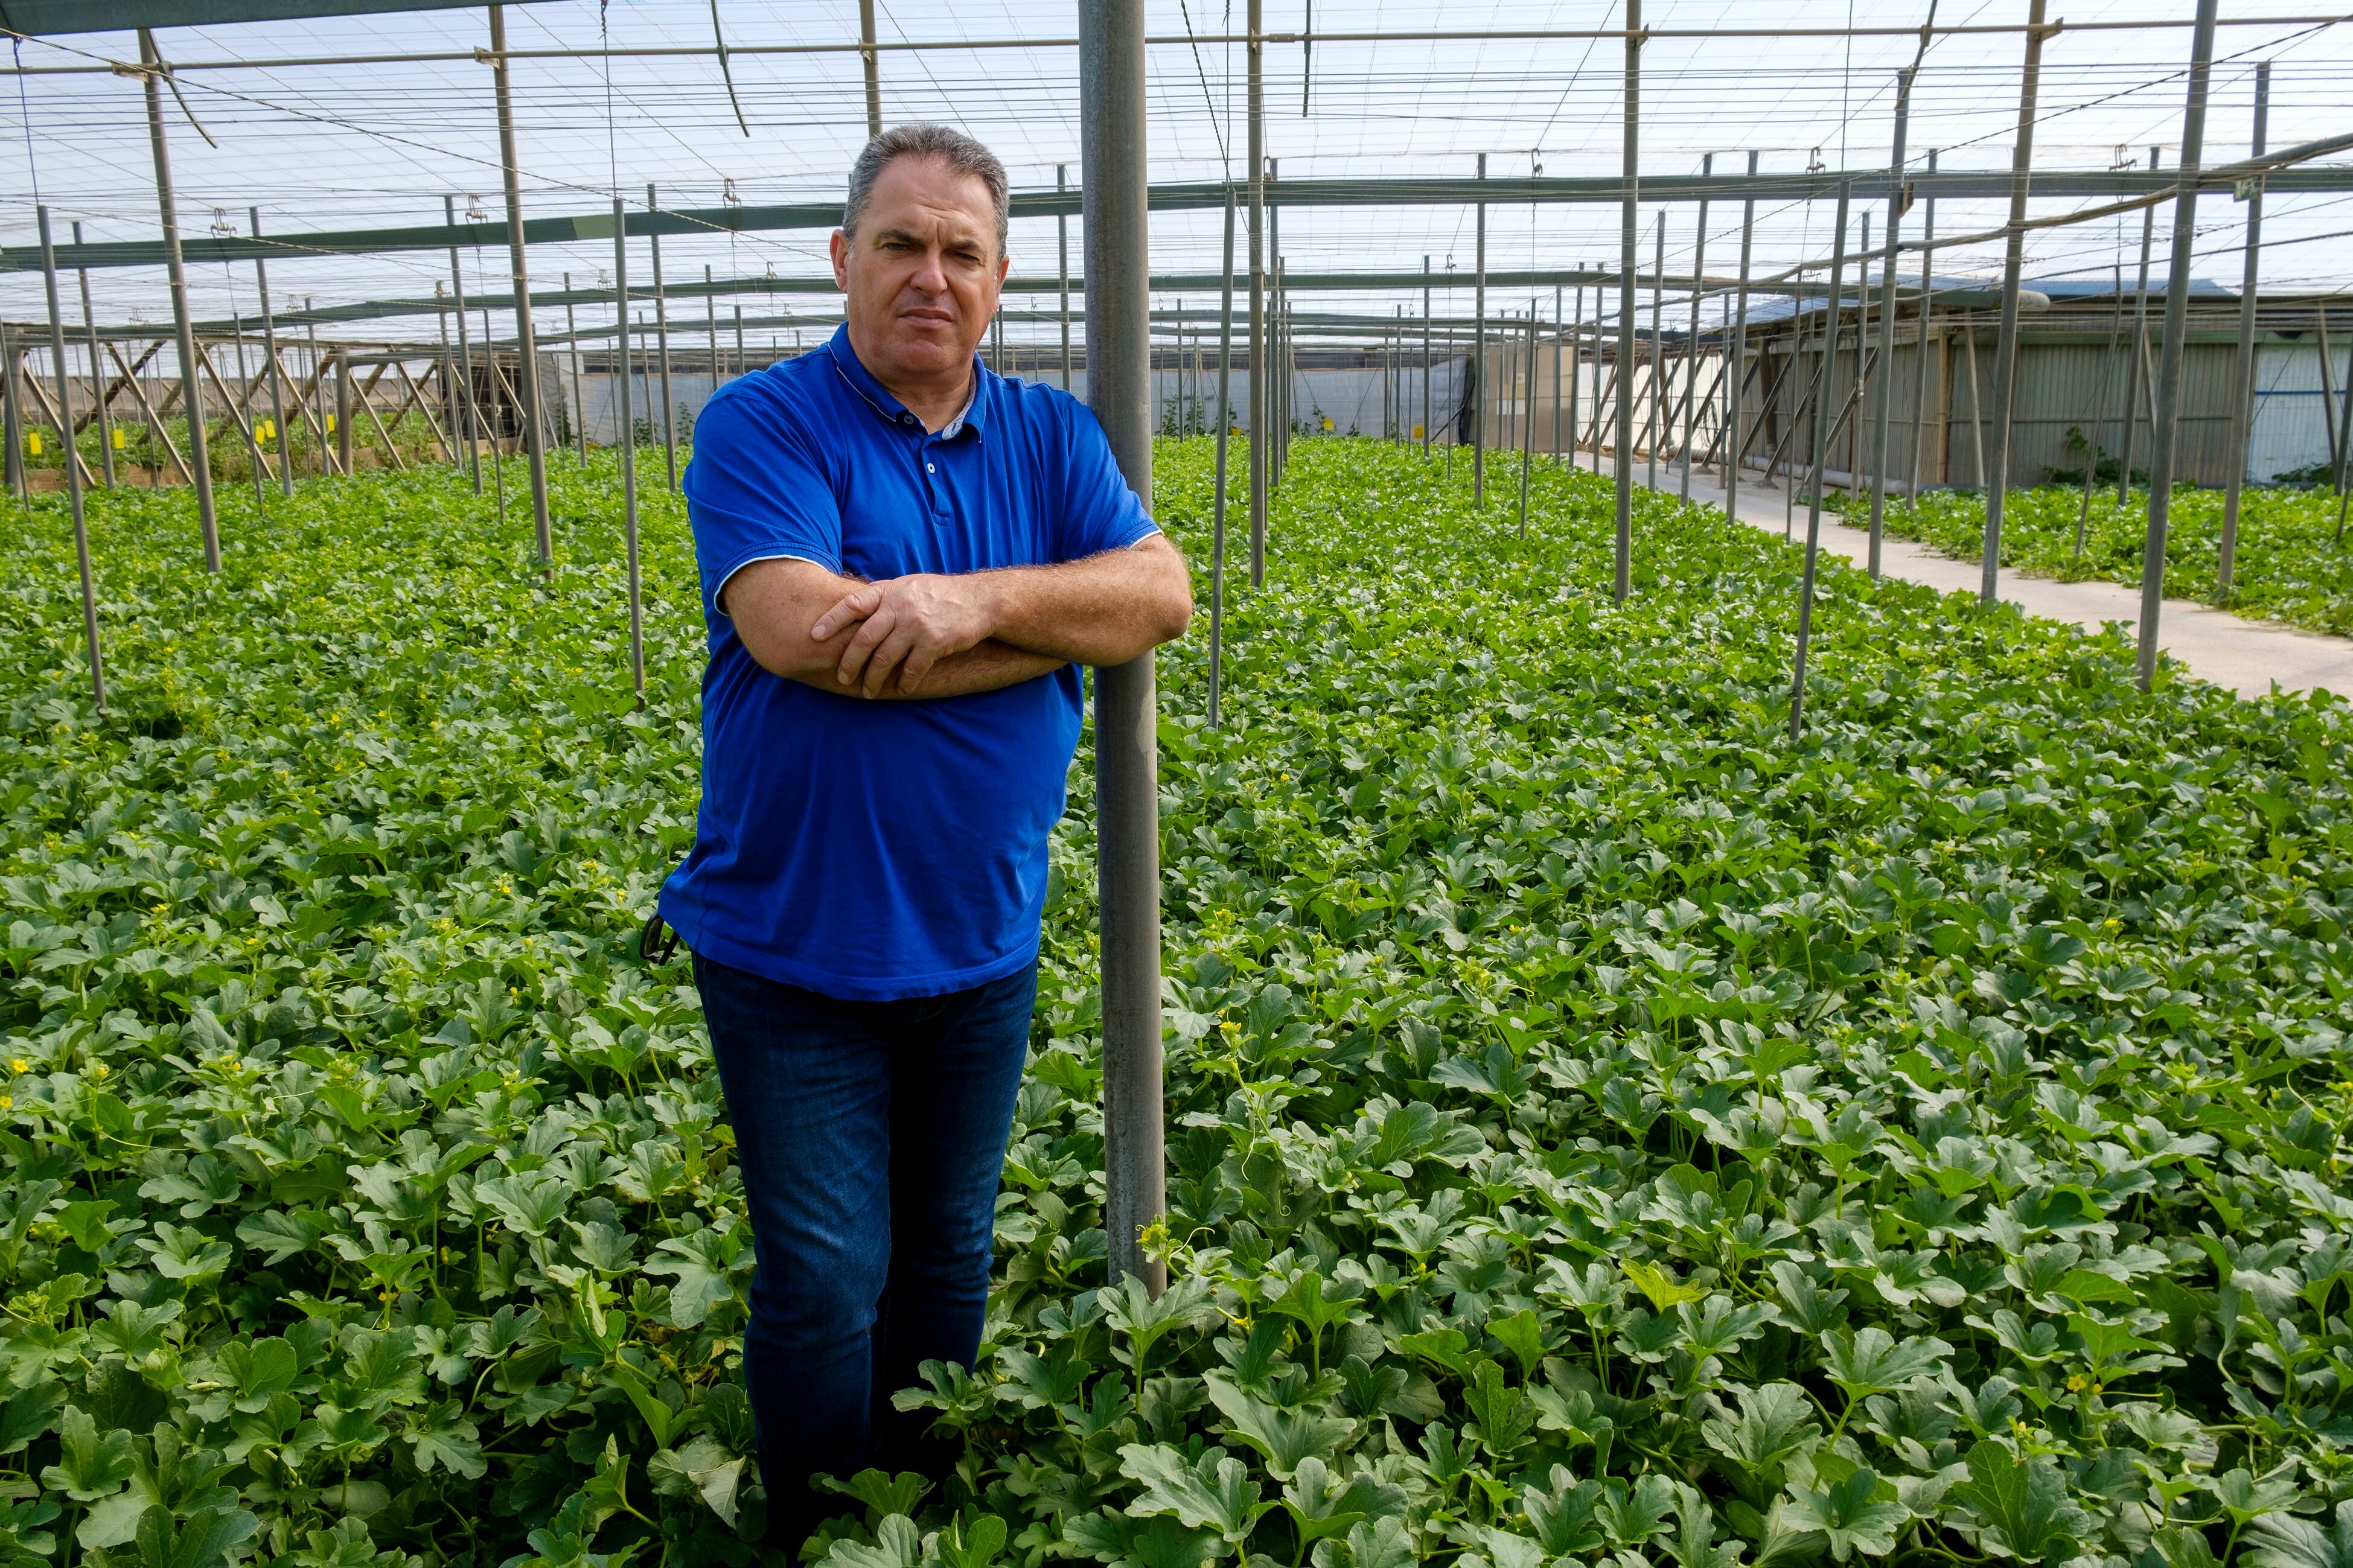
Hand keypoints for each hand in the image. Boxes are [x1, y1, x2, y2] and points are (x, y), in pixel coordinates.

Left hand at [811, 573, 1001, 696]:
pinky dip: (904, 683)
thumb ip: (884, 598)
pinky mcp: (934, 642)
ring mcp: (917, 625)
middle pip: (864, 638)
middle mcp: (900, 607)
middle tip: (842, 678)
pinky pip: (912, 669)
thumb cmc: (940, 594)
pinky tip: (901, 690)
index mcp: (889, 591)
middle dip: (849, 662)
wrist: (980, 600)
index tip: (814, 635)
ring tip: (868, 692)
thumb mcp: (908, 586)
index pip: (853, 604)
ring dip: (873, 679)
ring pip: (884, 658)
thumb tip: (855, 610)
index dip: (831, 619)